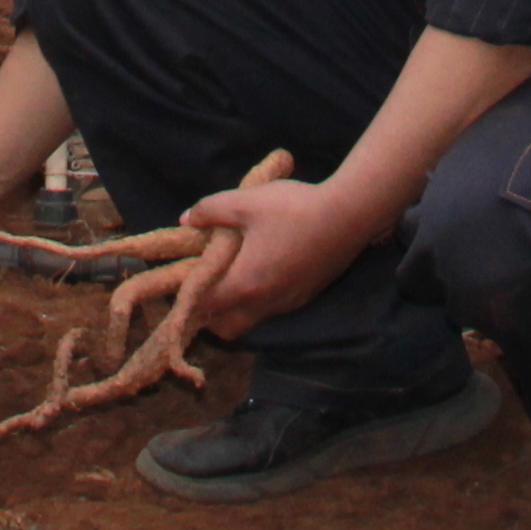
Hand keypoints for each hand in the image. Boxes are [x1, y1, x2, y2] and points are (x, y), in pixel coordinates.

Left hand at [188, 171, 380, 338]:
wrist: (349, 216)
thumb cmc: (293, 208)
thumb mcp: (246, 201)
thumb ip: (210, 210)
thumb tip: (185, 219)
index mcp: (244, 283)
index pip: (204, 306)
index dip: (187, 295)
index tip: (181, 279)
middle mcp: (264, 303)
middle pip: (225, 327)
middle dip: (209, 313)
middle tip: (204, 283)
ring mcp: (287, 304)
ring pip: (249, 322)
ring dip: (234, 310)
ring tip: (231, 278)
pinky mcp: (304, 298)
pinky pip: (271, 312)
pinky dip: (257, 303)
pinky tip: (261, 273)